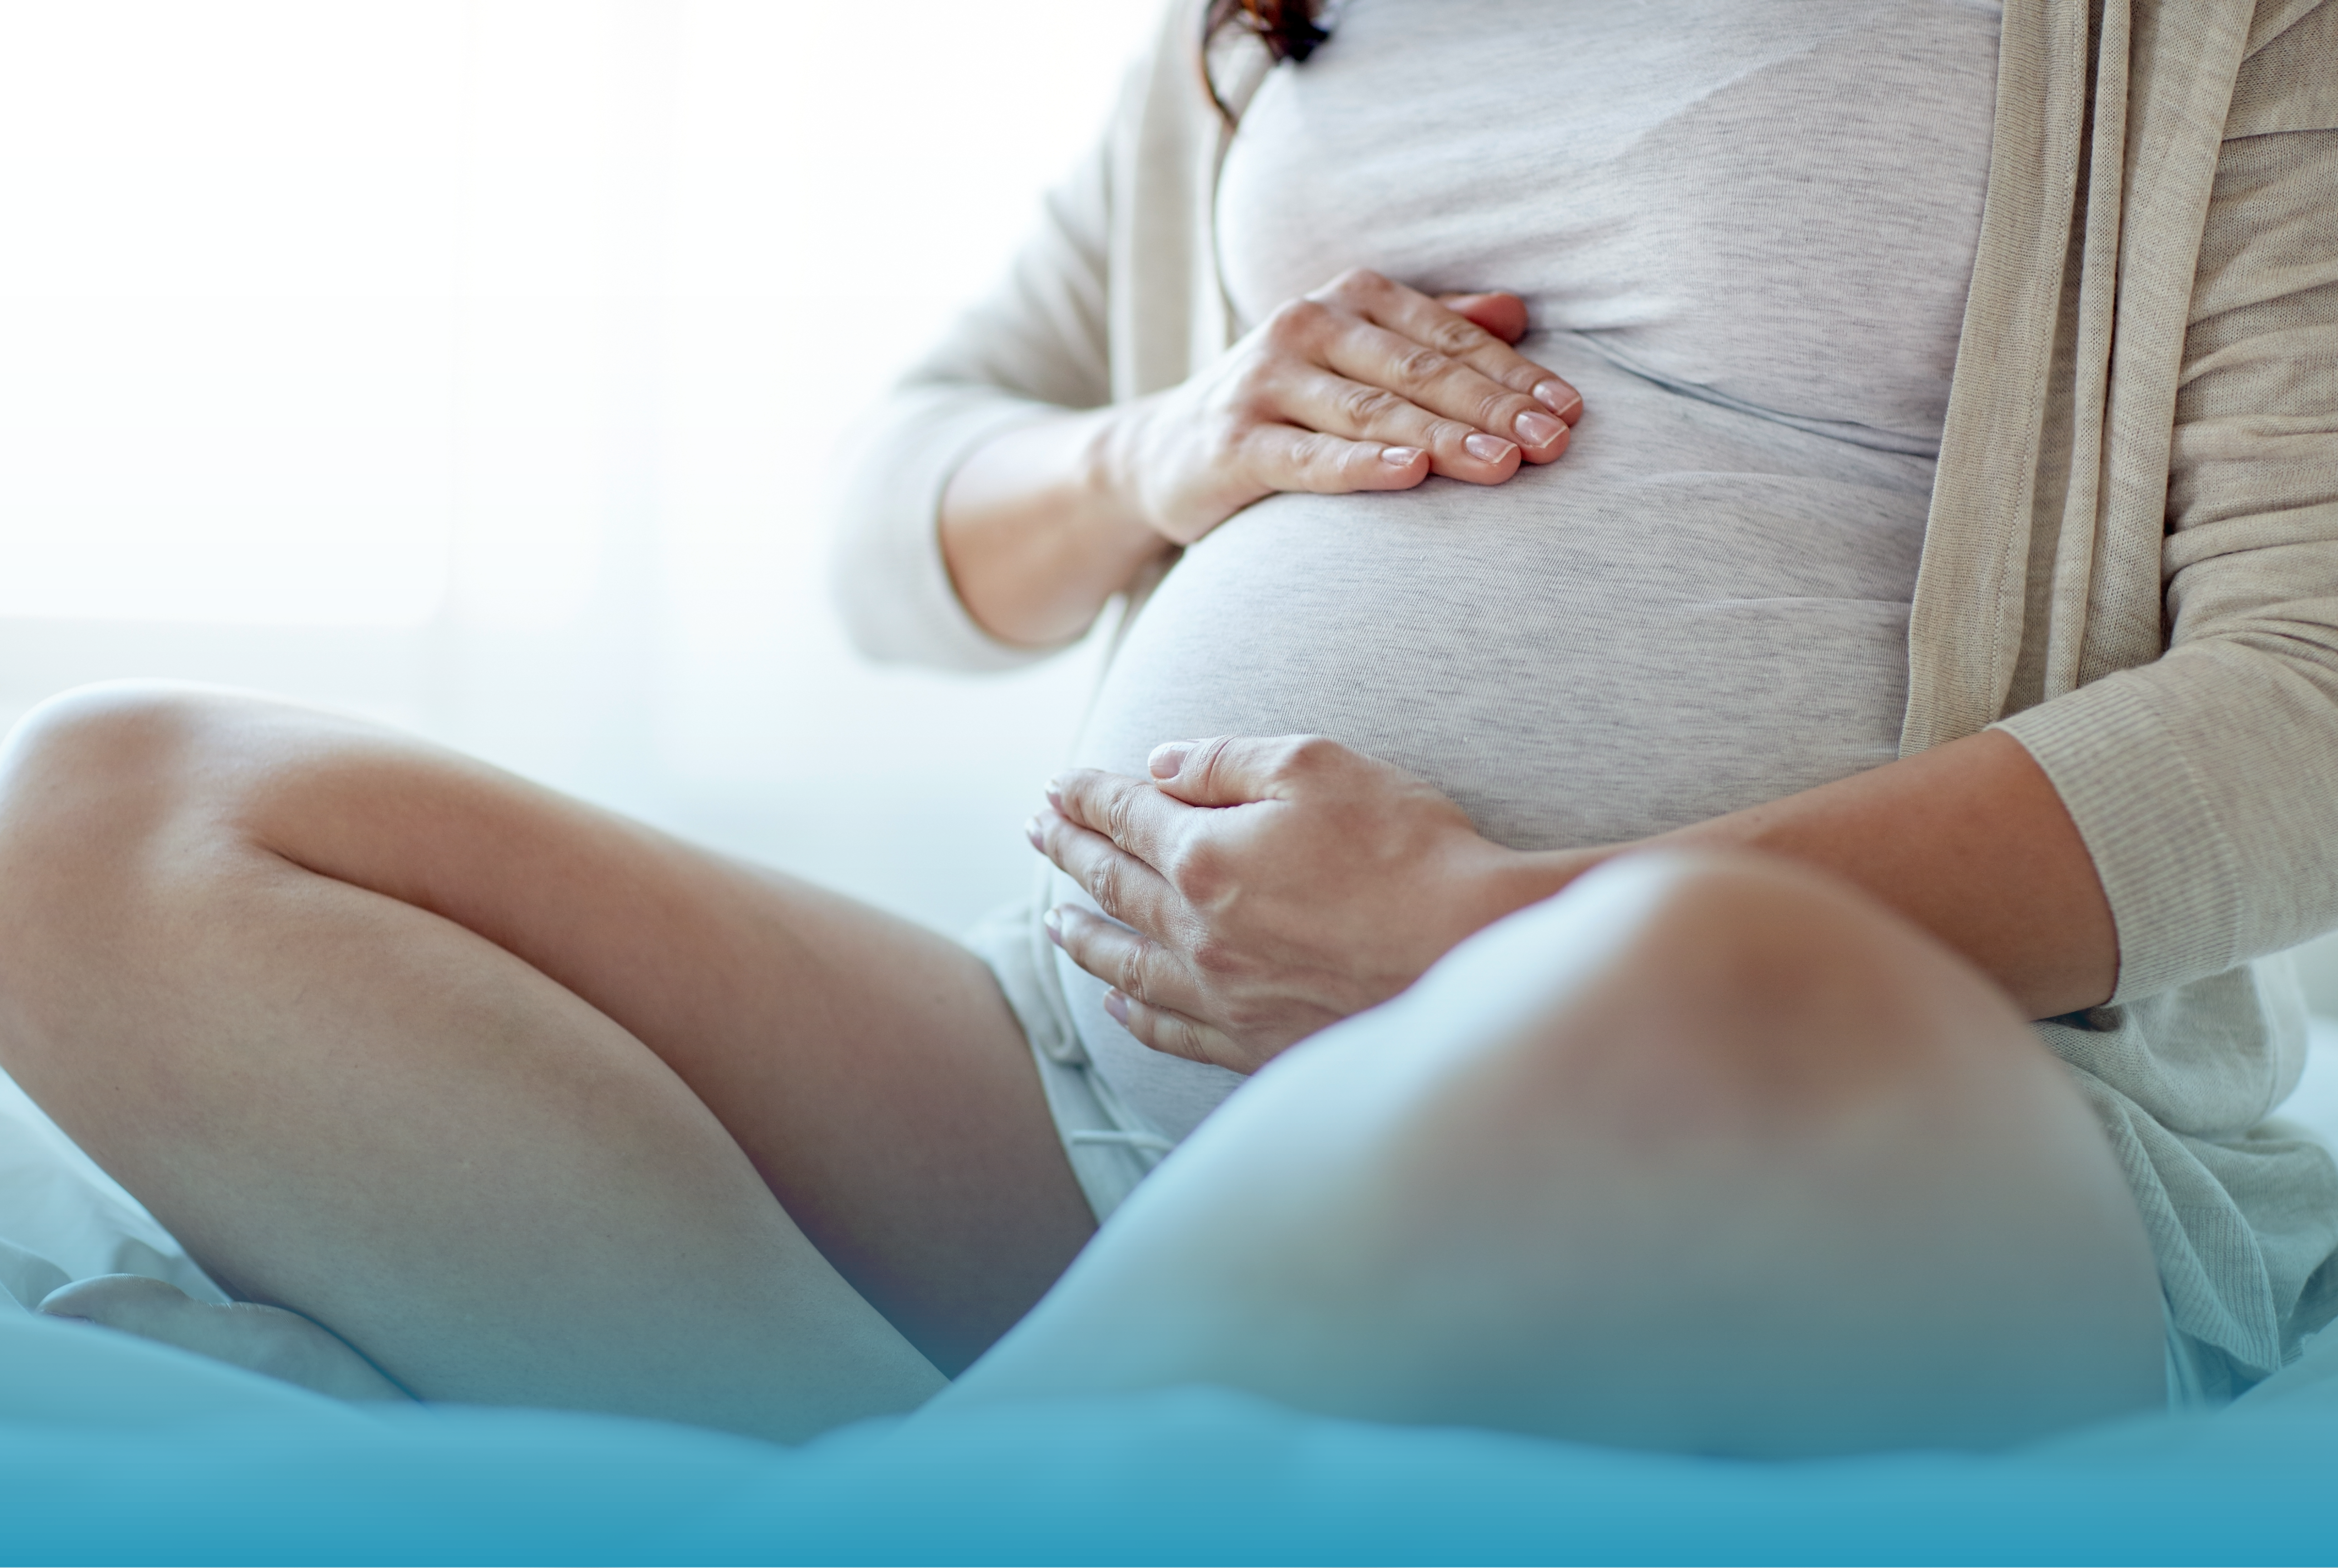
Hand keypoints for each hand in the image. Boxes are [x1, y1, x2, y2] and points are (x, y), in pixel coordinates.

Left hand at [1027, 735, 1564, 1073]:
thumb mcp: (1318, 766)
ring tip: (1053, 920)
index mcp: (1206, 855)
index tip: (1058, 785)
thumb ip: (1228, 761)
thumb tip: (1159, 764)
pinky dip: (1133, 1013)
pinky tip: (1115, 1003)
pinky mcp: (1255, 1040)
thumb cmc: (1408, 847)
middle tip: (1038, 831)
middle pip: (1114, 883)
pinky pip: (1171, 1029)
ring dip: (1083, 934)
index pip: (1125, 815)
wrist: (1475, 949)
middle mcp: (1199, 930)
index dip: (1086, 794)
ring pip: (1126, 963)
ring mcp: (1224, 992)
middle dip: (1069, 850)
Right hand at [1104, 270, 1582, 547]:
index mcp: (1350, 298)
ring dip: (1445, 438)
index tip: (1572, 411)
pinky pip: (1307, 457)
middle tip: (1556, 444)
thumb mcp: (1357, 356)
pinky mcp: (1233, 441)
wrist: (1164, 452)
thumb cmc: (1285, 406)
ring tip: (1506, 464)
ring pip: (1373, 411)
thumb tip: (1516, 312)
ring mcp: (1265, 382)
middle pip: (1420, 371)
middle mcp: (1306, 325)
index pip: (1450, 337)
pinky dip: (1361, 465)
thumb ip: (1432, 331)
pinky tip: (1410, 472)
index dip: (1516, 375)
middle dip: (1495, 409)